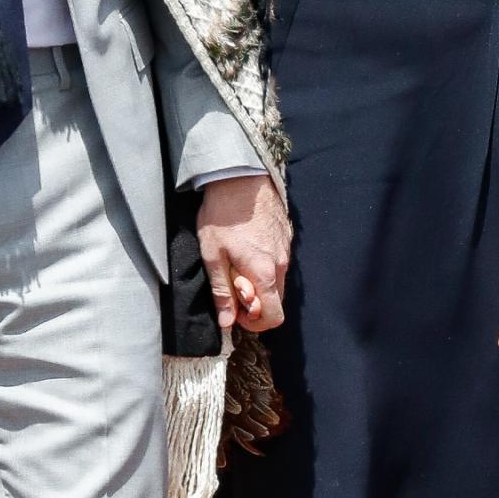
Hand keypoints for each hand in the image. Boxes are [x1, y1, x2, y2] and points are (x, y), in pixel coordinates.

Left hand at [197, 175, 289, 332]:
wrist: (240, 174)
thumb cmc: (222, 213)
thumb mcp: (212, 254)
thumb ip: (222, 291)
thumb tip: (227, 322)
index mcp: (264, 272)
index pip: (273, 316)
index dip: (253, 323)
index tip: (234, 311)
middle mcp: (281, 264)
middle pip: (276, 301)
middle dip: (254, 303)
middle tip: (231, 285)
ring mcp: (286, 249)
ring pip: (277, 281)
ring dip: (259, 283)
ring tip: (236, 262)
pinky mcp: (286, 235)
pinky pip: (278, 262)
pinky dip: (264, 266)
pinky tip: (245, 247)